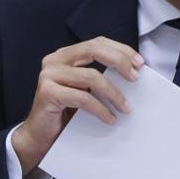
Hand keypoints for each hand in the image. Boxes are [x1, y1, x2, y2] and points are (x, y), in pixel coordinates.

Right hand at [10, 37, 143, 174]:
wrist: (41, 135)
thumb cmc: (66, 111)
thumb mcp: (85, 89)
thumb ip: (99, 77)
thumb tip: (132, 73)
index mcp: (65, 55)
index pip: (97, 43)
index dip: (120, 50)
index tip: (139, 63)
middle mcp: (55, 60)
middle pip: (94, 50)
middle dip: (119, 62)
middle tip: (135, 78)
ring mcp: (49, 75)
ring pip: (92, 77)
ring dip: (114, 94)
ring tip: (125, 108)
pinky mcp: (47, 92)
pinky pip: (83, 98)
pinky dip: (101, 109)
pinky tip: (110, 119)